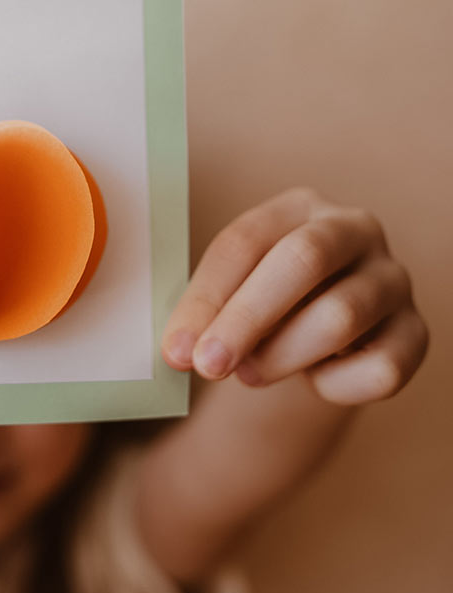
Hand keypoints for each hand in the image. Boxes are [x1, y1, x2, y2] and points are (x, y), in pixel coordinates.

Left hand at [161, 187, 427, 404]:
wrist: (316, 339)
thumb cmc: (263, 305)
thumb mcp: (228, 295)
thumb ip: (204, 314)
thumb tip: (180, 351)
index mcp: (298, 207)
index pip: (246, 240)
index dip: (207, 298)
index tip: (177, 350)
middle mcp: (354, 230)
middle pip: (302, 260)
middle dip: (246, 319)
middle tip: (207, 365)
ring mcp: (392, 280)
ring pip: (341, 316)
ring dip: (283, 356)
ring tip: (249, 375)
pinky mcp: (415, 332)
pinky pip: (380, 367)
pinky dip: (336, 385)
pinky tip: (314, 381)